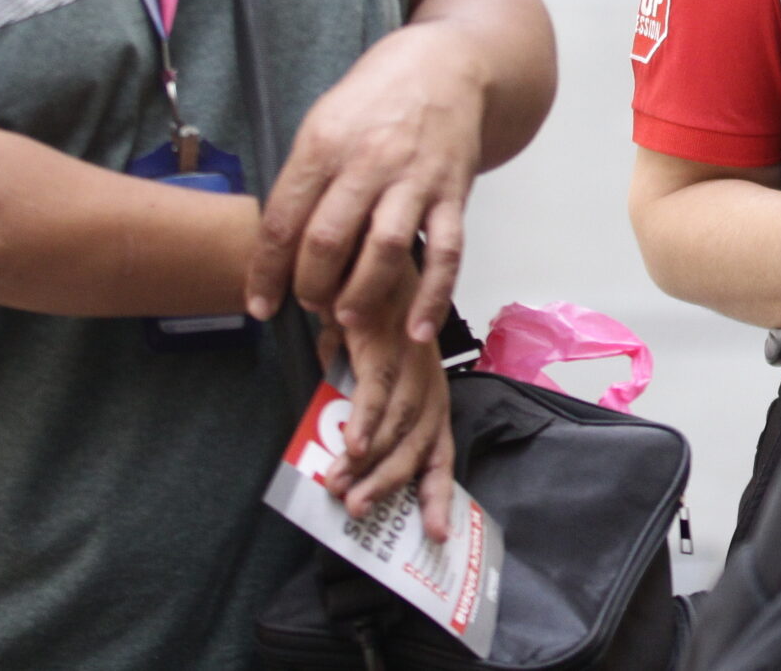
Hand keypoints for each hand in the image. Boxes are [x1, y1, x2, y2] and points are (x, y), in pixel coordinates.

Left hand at [248, 21, 487, 343]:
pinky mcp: (453, 192)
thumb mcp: (324, 119)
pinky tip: (416, 328)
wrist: (447, 65)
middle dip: (311, 286)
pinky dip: (433, 295)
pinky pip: (447, 251)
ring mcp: (415, 178)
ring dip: (360, 294)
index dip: (266, 270)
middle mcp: (369, 161)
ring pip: (383, 249)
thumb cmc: (378, 95)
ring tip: (346, 316)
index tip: (260, 304)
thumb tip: (282, 243)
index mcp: (325, 142)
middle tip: (308, 303)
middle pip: (328, 238)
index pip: (283, 218)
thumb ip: (305, 177)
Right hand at [317, 271, 457, 542]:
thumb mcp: (358, 363)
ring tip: (341, 487)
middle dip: (392, 483)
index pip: (438, 445)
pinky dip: (364, 421)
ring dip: (370, 460)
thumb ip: (355, 399)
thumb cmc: (353, 308)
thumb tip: (344, 447)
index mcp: (427, 384)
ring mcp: (408, 354)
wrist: (344, 247)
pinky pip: (376, 388)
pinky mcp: (383, 336)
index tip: (433, 532)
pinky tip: (348, 448)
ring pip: (399, 421)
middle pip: (421, 440)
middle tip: (361, 512)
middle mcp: (427, 372)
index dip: (436, 489)